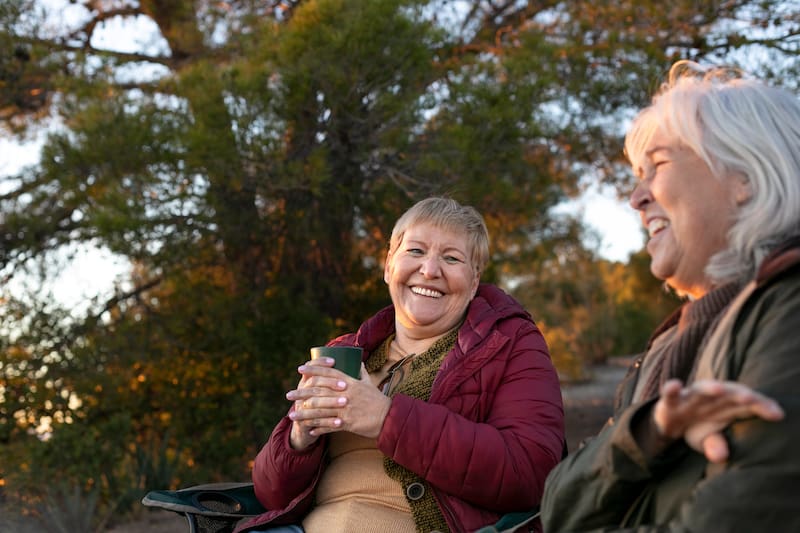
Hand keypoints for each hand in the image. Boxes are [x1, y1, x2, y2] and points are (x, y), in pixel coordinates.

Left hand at [285, 359, 389, 448]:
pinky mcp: (347, 423)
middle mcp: (346, 394)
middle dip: (301, 393)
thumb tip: (356, 361)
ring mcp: (345, 409)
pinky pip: (328, 425)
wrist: (388, 418)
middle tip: (288, 395)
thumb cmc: (378, 400)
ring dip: (304, 413)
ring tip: (292, 416)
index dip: (313, 369)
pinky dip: (317, 427)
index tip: (300, 369)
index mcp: (350, 382)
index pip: (328, 372)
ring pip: (319, 410)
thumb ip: (360, 372)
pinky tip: (309, 429)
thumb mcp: (369, 383)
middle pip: (319, 391)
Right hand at [653, 379, 783, 462]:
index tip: (777, 415)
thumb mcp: (708, 439)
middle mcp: (711, 398)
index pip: (748, 403)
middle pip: (728, 392)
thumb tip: (720, 456)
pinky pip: (670, 394)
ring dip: (709, 388)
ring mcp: (690, 398)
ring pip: (701, 388)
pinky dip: (671, 388)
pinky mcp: (670, 402)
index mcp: (726, 406)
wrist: (669, 424)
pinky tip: (675, 385)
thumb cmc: (696, 427)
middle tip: (750, 399)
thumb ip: (716, 445)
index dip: (762, 406)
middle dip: (739, 394)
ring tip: (718, 390)